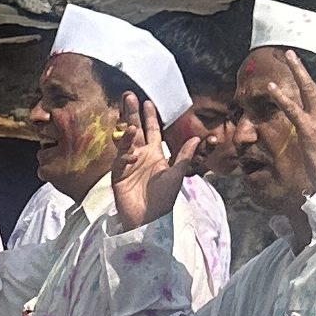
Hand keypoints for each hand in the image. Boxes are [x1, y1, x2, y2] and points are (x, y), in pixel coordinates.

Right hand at [107, 93, 187, 230]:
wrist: (149, 219)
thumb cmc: (163, 199)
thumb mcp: (177, 175)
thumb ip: (184, 156)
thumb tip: (197, 138)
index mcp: (155, 154)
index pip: (151, 131)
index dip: (149, 116)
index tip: (147, 102)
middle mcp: (140, 156)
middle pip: (135, 130)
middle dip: (132, 113)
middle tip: (128, 96)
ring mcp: (128, 164)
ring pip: (125, 142)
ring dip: (127, 131)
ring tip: (129, 122)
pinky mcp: (118, 175)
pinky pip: (120, 160)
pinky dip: (125, 154)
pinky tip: (131, 152)